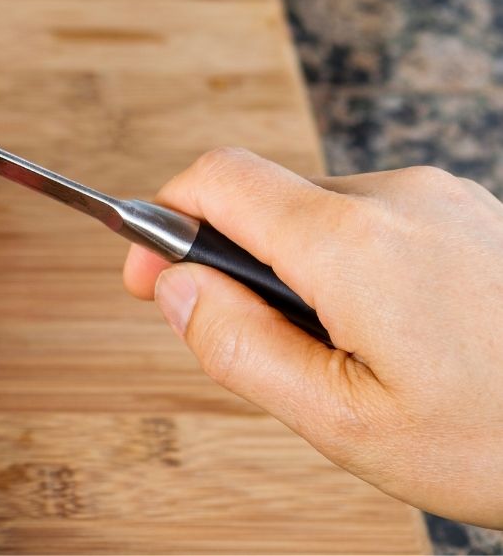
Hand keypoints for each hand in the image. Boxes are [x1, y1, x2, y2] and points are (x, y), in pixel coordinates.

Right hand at [123, 147, 502, 526]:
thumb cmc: (502, 440)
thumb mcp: (343, 422)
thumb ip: (238, 348)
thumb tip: (173, 289)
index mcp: (352, 243)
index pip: (216, 177)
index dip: (161, 221)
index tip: (149, 276)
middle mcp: (398, 198)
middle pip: (267, 201)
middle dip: (240, 267)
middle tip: (267, 353)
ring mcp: (444, 198)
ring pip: (322, 216)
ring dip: (303, 274)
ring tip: (355, 360)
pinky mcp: (473, 213)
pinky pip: (379, 225)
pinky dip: (357, 271)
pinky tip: (401, 341)